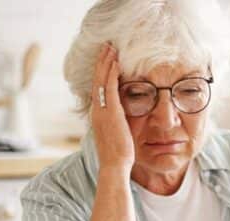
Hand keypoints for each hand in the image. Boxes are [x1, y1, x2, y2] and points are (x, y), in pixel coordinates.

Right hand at [90, 43, 133, 173]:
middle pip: (97, 80)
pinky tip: (116, 63)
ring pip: (101, 81)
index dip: (101, 72)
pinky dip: (111, 74)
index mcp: (99, 114)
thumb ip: (123, 119)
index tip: (106, 59)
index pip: (98, 88)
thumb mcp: (120, 131)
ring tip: (110, 48)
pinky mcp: (110, 113)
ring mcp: (102, 111)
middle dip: (102, 62)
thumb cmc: (119, 152)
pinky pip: (109, 89)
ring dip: (106, 63)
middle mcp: (98, 110)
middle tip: (106, 46)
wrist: (115, 165)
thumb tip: (132, 110)